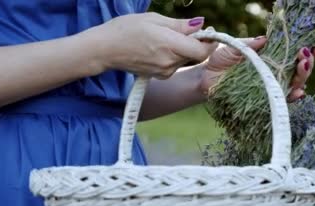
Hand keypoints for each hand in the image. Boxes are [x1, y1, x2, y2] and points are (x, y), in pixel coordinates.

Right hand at [85, 13, 217, 78]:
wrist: (104, 49)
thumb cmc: (126, 29)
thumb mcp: (154, 19)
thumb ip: (180, 25)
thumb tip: (201, 24)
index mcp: (170, 46)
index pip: (202, 51)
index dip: (209, 42)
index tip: (208, 32)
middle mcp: (170, 63)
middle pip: (196, 55)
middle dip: (196, 43)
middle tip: (186, 29)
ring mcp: (165, 72)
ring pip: (186, 60)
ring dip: (184, 49)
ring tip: (165, 36)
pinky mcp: (160, 76)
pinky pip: (175, 65)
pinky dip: (174, 55)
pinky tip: (159, 47)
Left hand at [199, 37, 314, 101]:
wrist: (206, 80)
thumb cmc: (219, 61)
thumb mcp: (234, 48)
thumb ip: (250, 44)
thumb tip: (265, 39)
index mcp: (271, 56)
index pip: (294, 52)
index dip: (309, 49)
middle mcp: (275, 72)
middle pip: (300, 69)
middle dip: (308, 62)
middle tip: (308, 54)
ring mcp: (271, 87)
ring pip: (295, 83)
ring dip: (303, 75)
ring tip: (303, 64)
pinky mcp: (265, 100)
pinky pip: (282, 101)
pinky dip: (292, 96)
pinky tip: (298, 92)